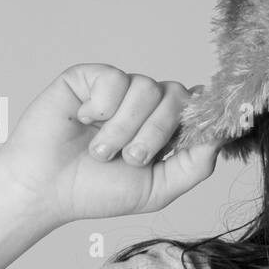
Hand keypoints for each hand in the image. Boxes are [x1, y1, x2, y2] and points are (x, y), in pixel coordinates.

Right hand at [0, 63, 223, 223]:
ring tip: (100, 150)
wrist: (46, 190)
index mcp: (165, 128)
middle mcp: (146, 105)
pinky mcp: (90, 77)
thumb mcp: (158, 189)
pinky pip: (115, 78)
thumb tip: (222, 133)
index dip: (199, 117)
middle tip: (130, 159)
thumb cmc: (98, 191)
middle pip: (177, 95)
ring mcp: (119, 89)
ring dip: (123, 127)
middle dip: (156, 133)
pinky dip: (101, 106)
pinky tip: (83, 121)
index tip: (188, 136)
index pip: (197, 107)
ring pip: (146, 88)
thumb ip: (195, 164)